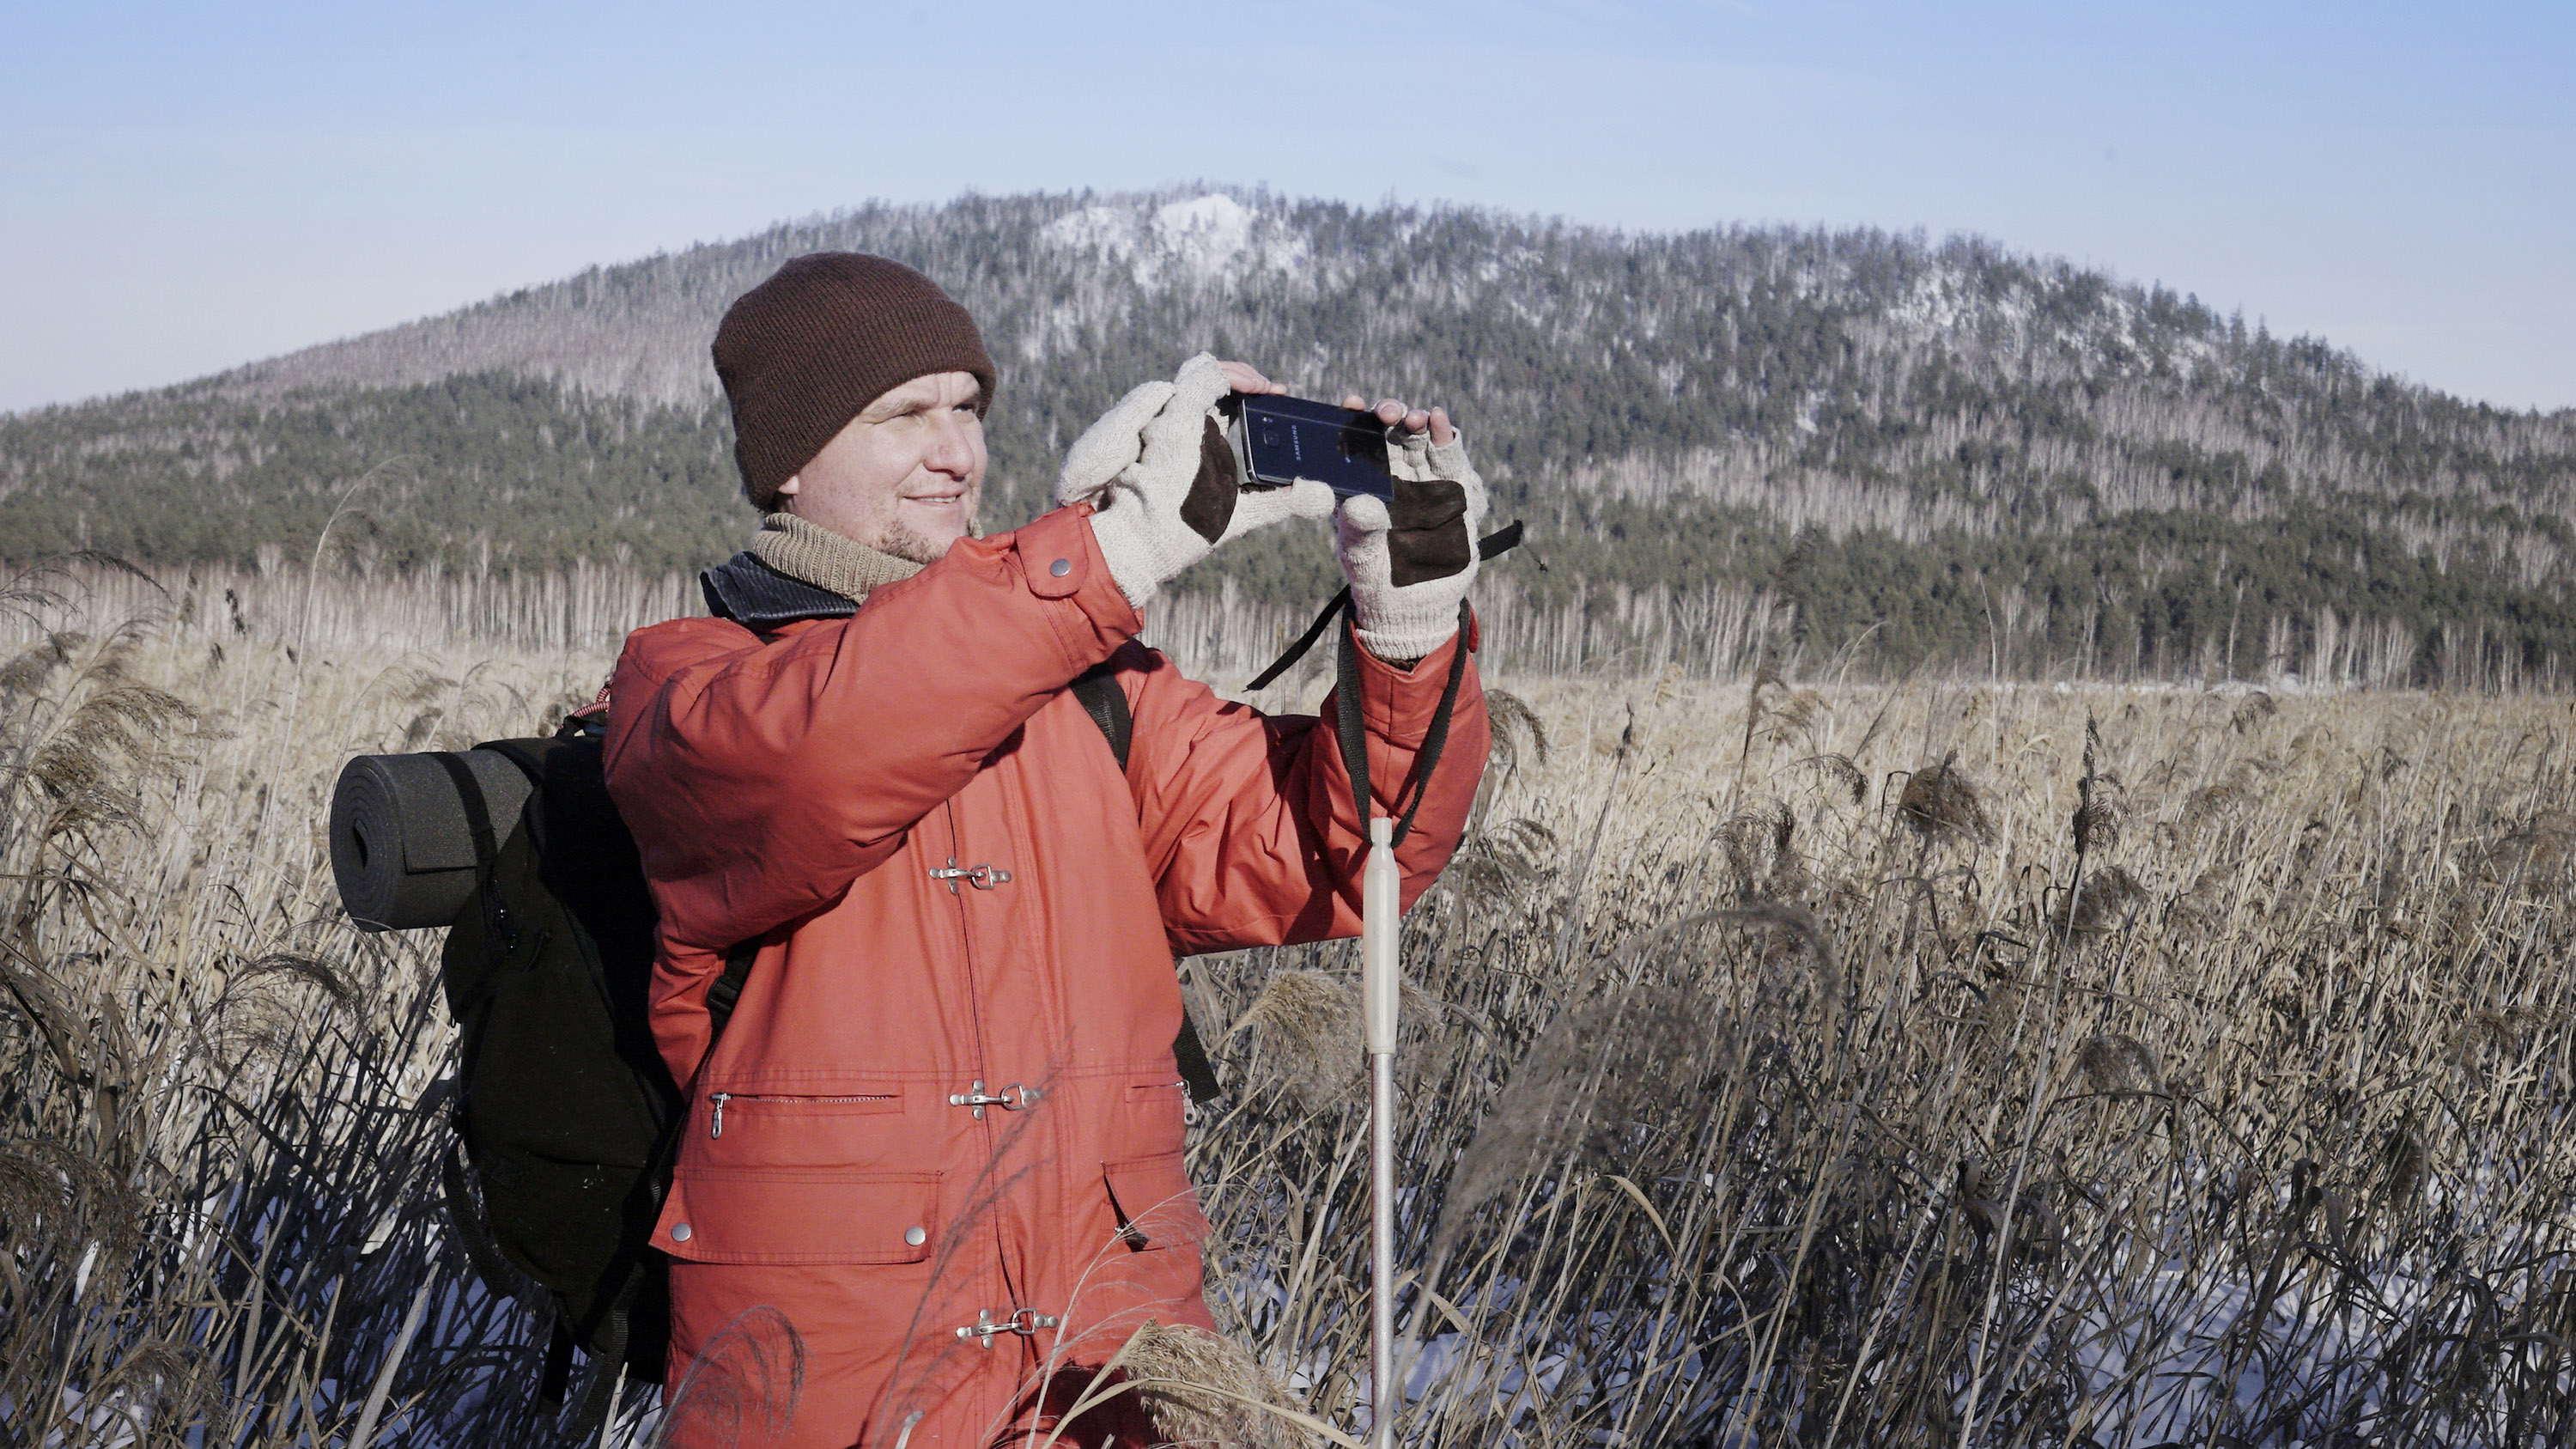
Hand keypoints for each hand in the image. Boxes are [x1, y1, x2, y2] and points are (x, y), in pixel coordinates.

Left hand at [1059, 354, 1332, 606]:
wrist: (1128, 551)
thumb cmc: (1176, 533)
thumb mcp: (1233, 516)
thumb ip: (1281, 501)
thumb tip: (1326, 497)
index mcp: (1184, 424)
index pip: (1211, 373)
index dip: (1244, 376)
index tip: (1269, 392)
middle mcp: (1164, 420)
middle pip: (1199, 376)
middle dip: (1235, 381)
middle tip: (1264, 395)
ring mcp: (1153, 430)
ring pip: (1187, 393)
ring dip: (1219, 397)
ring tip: (1250, 410)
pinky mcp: (1149, 445)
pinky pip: (1176, 416)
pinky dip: (1202, 415)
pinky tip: (1221, 435)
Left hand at [1331, 392, 1483, 662]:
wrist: (1414, 607)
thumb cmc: (1377, 578)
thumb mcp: (1362, 556)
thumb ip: (1360, 530)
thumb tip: (1359, 505)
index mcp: (1363, 484)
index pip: (1356, 444)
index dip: (1353, 420)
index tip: (1349, 404)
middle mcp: (1393, 475)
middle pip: (1392, 434)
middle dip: (1391, 416)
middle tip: (1388, 412)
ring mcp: (1425, 480)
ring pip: (1422, 440)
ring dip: (1420, 423)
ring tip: (1417, 417)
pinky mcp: (1454, 489)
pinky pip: (1451, 459)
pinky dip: (1447, 439)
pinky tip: (1442, 424)